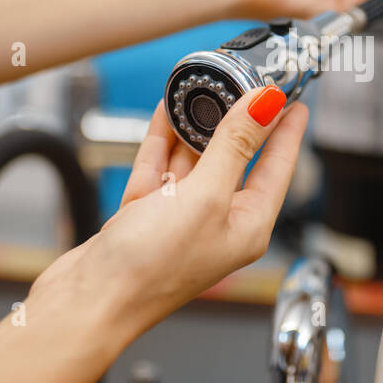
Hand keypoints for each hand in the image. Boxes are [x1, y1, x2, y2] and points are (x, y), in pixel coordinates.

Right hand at [31, 86, 308, 342]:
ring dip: (197, 125)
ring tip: (204, 86)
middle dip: (239, 119)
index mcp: (248, 226)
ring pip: (196, 160)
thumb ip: (235, 146)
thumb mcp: (205, 196)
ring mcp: (181, 219)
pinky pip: (161, 167)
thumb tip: (266, 105)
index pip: (279, 167)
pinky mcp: (146, 215)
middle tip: (245, 79)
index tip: (294, 97)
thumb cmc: (150, 269)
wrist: (87, 302)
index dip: (287, 129)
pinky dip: (164, 139)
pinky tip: (168, 111)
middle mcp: (218, 222)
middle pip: (238, 159)